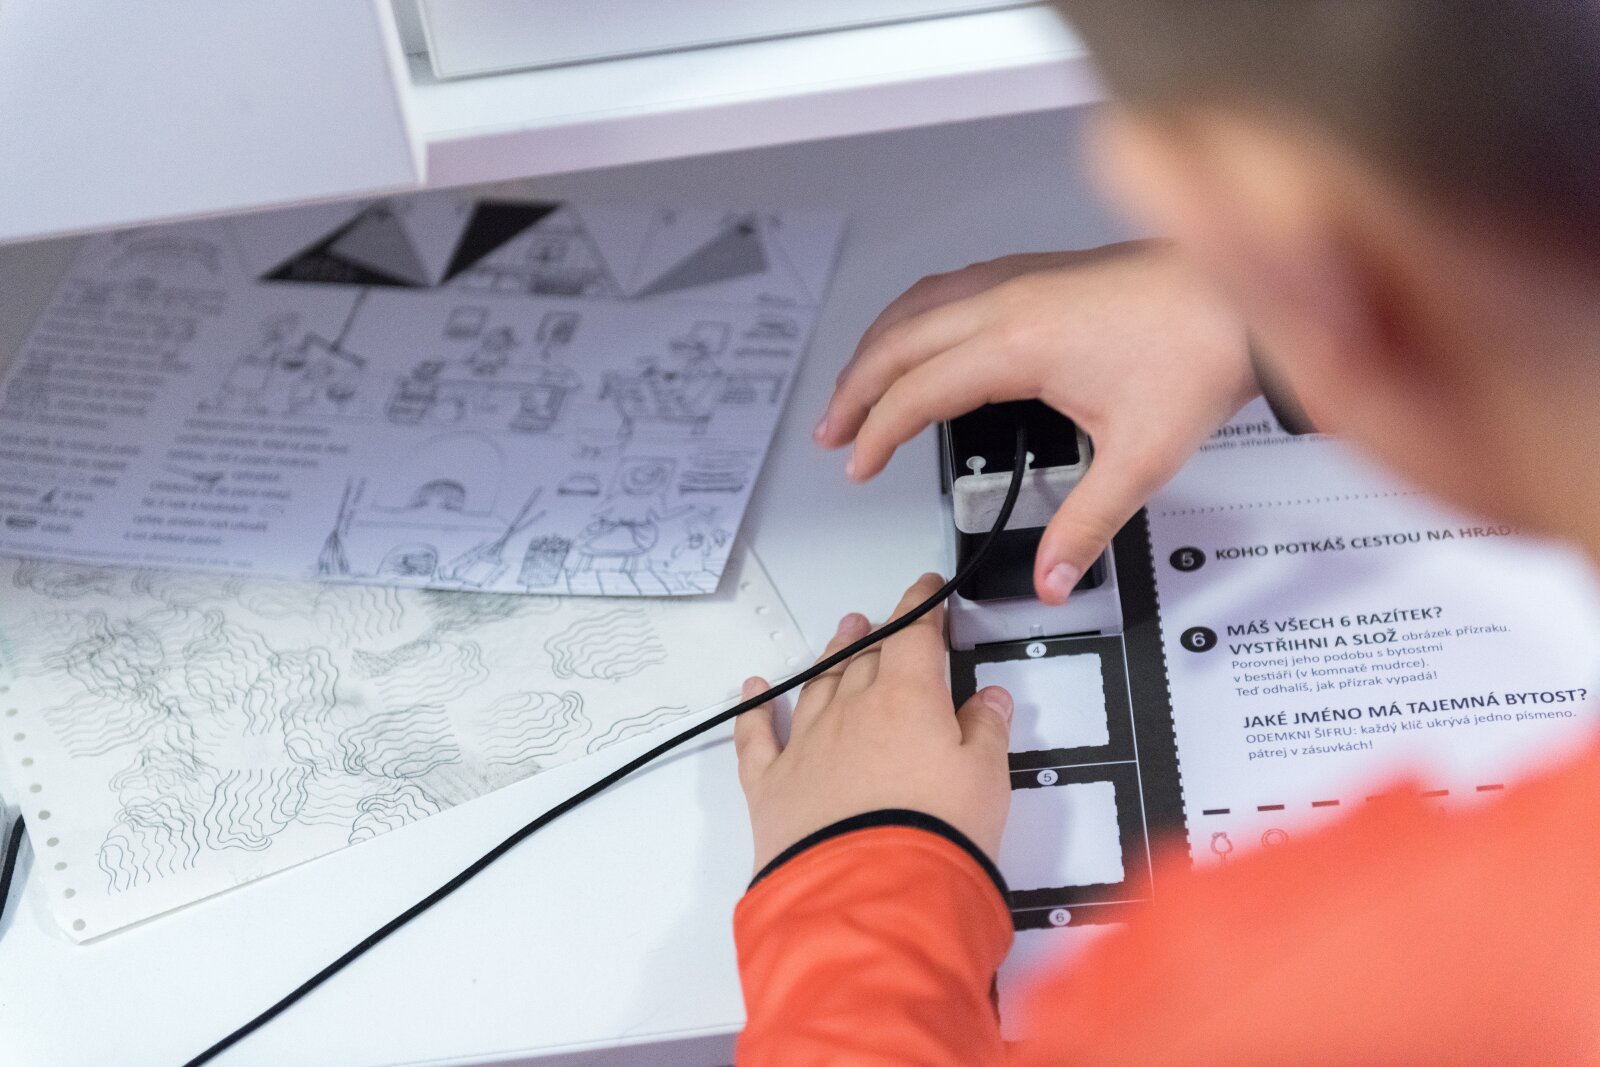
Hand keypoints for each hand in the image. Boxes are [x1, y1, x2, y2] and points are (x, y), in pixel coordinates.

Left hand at [733, 574, 1014, 873]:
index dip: (922, 609)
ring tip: (841, 634)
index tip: (926, 590)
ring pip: (816, 686)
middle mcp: (849, 710)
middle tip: (880, 620)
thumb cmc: (940, 832)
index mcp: (905, 698)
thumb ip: (985, 731)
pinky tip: (753, 690)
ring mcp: (804, 745)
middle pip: (863, 659)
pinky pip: (756, 737)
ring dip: (828, 657)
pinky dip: (754, 710)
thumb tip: (988, 698)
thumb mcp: (986, 779)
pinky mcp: (770, 786)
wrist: (872, 895)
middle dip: (876, 634)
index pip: (914, 637)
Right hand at [817, 241, 1256, 603]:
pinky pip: (950, 286)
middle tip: (831, 431)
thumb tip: (1055, 577)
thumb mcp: (1140, 456)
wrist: (1248, 294)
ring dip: (877, 346)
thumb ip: (1087, 523)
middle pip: (898, 341)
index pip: (917, 391)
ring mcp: (1021, 278)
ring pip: (918, 305)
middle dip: (854, 389)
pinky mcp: (1039, 272)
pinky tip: (920, 333)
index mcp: (1018, 342)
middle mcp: (1008, 300)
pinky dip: (914, 316)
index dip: (876, 433)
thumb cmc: (1199, 351)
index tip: (857, 465)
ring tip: (856, 384)